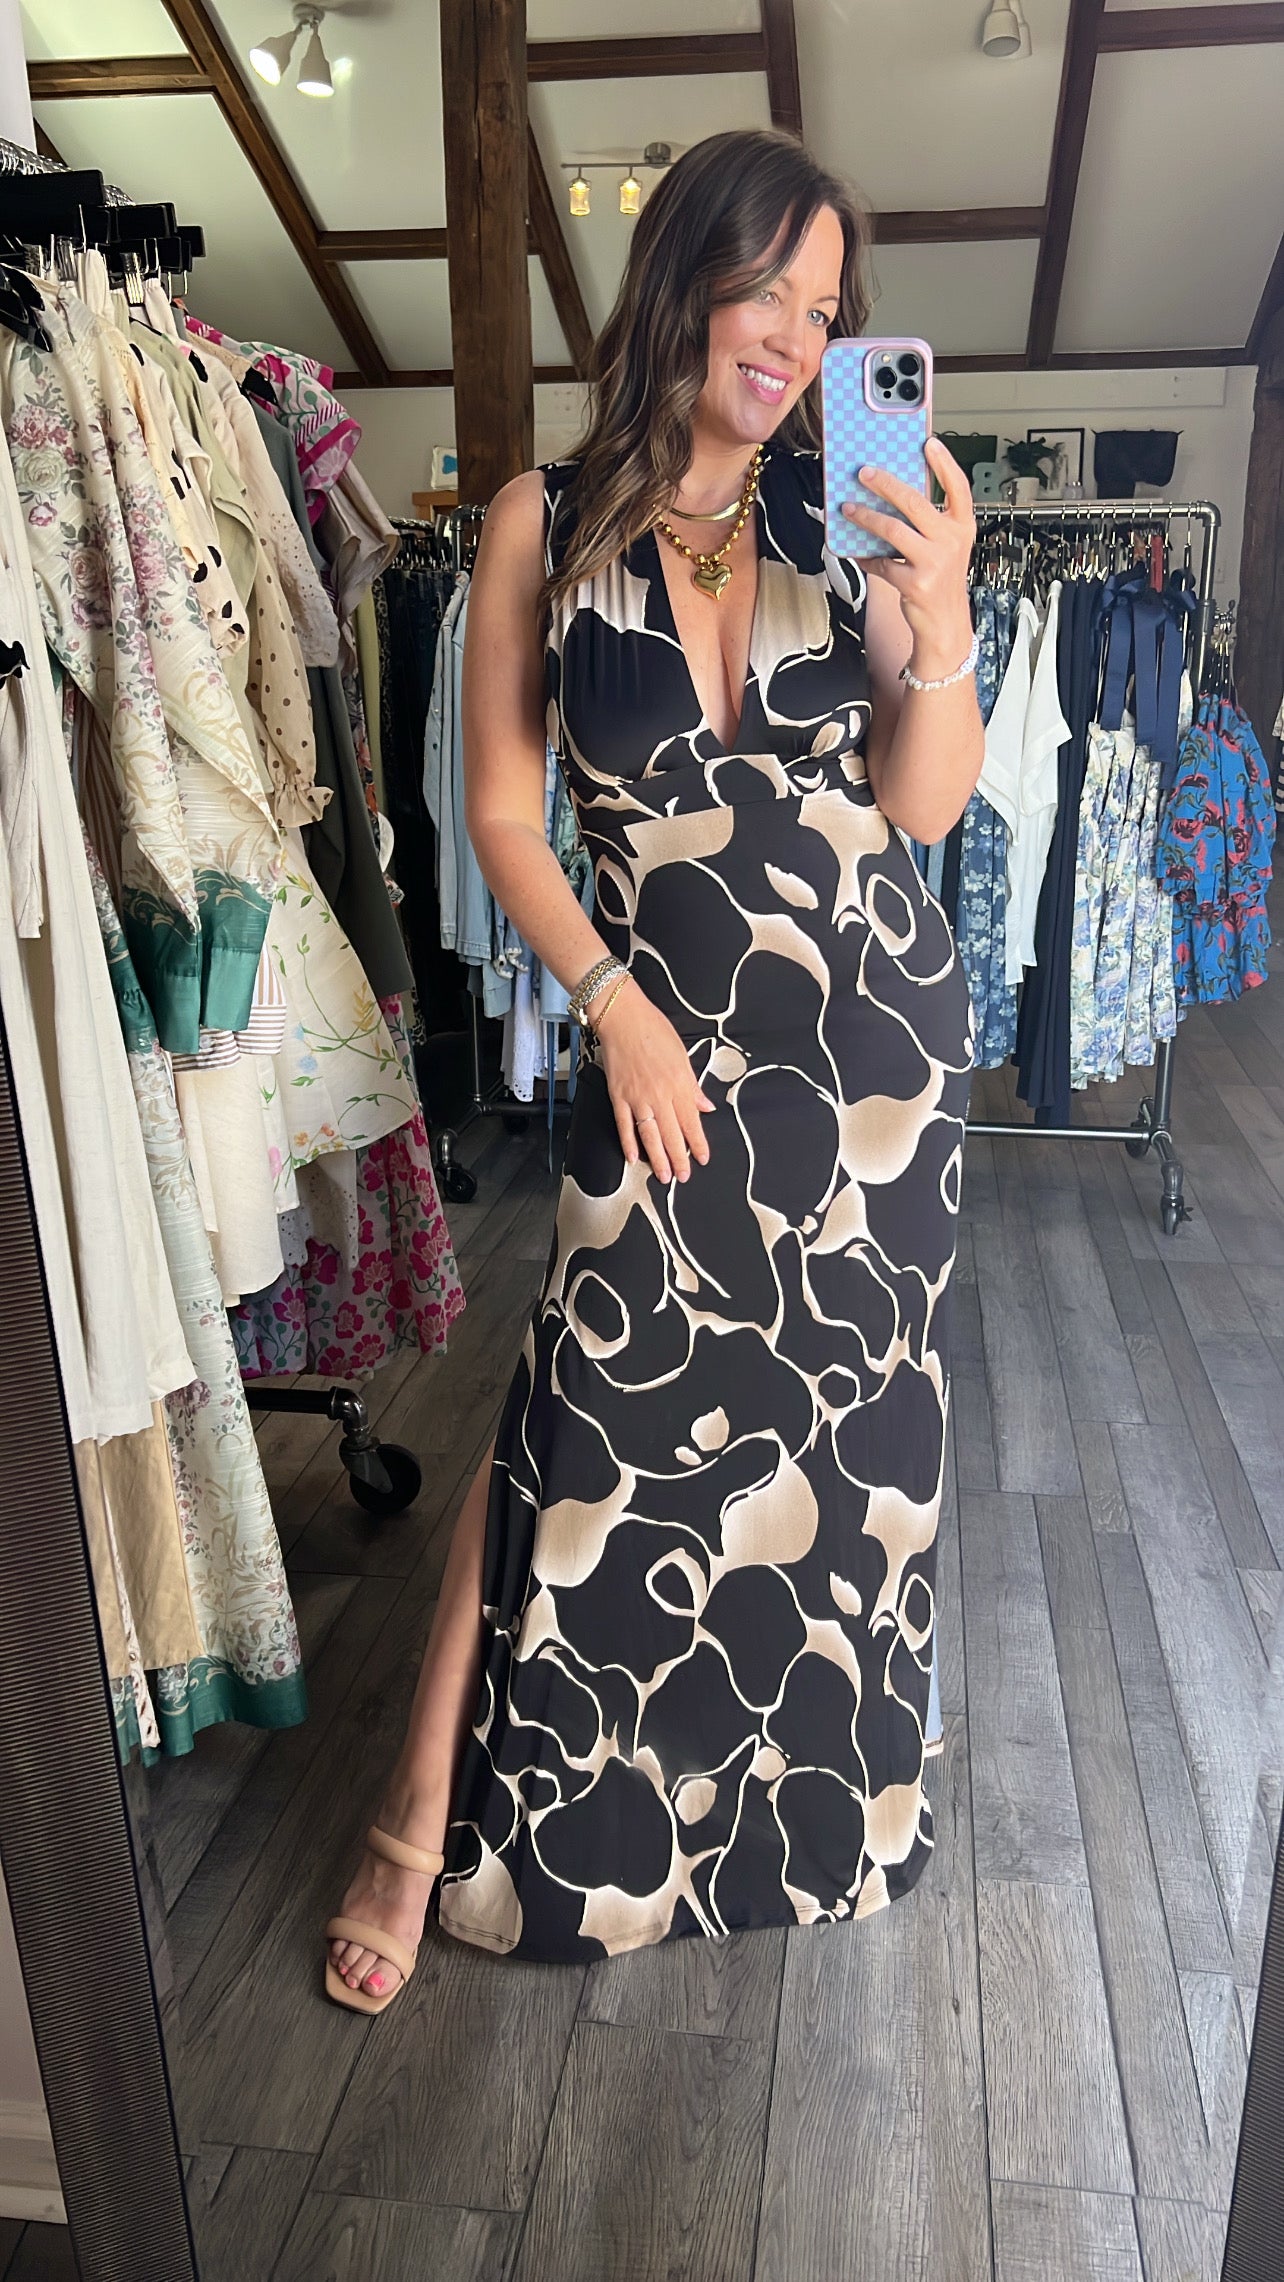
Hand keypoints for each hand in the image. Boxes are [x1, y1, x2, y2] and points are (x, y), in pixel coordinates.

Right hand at [588, 976, 712, 1182]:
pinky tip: (633, 1158)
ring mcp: (637, 1097)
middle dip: (679, 1158)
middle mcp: (660, 1094)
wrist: (623, 1017)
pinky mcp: (618, 1095)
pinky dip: (628, 1142)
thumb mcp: (682, 1056)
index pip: (692, 1121)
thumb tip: (705, 1107)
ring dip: (658, 1158)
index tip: (702, 1158)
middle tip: (683, 1176)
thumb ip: (693, 1086)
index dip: (698, 1143)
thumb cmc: (654, 1030)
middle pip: (672, 1134)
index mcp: (679, 1084)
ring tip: (663, 1175)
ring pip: (650, 1135)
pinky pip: (624, 1125)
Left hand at [843, 436, 975, 677]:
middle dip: (885, 484)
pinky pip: (881, 563)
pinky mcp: (915, 582)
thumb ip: (928, 522)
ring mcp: (934, 562)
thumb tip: (892, 495)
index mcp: (962, 526)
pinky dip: (865, 558)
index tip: (929, 443)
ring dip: (865, 517)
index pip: (958, 487)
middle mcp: (951, 541)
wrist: (945, 623)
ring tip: (848, 508)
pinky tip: (856, 553)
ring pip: (892, 529)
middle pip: (914, 502)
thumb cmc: (941, 579)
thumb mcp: (945, 546)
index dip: (944, 463)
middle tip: (864, 472)